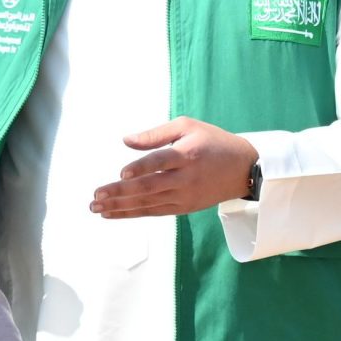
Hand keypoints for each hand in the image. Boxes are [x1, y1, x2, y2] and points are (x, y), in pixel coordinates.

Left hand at [91, 120, 259, 218]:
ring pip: (148, 203)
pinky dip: (132, 213)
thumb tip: (126, 141)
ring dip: (120, 206)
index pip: (160, 161)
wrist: (244, 168)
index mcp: (187, 154)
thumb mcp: (189, 126)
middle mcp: (186, 178)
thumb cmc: (213, 142)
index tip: (121, 173)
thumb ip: (157, 134)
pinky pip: (155, 211)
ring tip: (96, 207)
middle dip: (120, 193)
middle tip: (96, 196)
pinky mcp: (185, 207)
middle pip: (149, 187)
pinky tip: (113, 213)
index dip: (141, 167)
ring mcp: (185, 195)